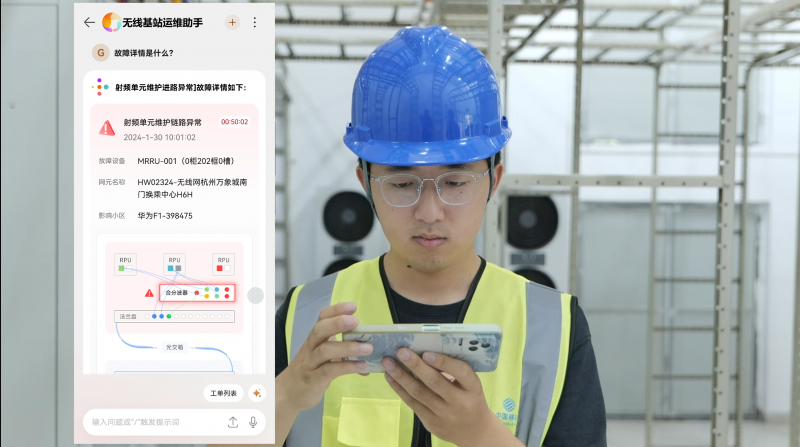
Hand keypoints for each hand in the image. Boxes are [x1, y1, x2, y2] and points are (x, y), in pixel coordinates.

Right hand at [276, 302, 372, 413]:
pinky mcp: (314, 379)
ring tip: (368, 348)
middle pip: (320, 330)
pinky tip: (361, 366)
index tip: (353, 306)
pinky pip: (329, 370)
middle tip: (356, 321)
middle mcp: (311, 347)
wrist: (289, 392)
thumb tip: (369, 353)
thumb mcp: (325, 357)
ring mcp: (311, 363)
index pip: (322, 318)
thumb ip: (344, 352)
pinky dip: (346, 367)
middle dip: (337, 323)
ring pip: (325, 350)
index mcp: (316, 338)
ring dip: (348, 347)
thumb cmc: (311, 370)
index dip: (336, 310)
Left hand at [383, 349, 520, 446]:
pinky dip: (400, 389)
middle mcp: (460, 403)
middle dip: (415, 365)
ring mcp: (445, 415)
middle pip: (435, 382)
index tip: (426, 352)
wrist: (474, 430)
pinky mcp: (431, 423)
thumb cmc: (470, 398)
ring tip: (388, 362)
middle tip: (401, 351)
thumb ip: (453, 370)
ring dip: (401, 376)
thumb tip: (424, 350)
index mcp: (473, 388)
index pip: (461, 372)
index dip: (444, 362)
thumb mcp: (470, 384)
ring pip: (419, 393)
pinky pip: (413, 403)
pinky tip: (391, 377)